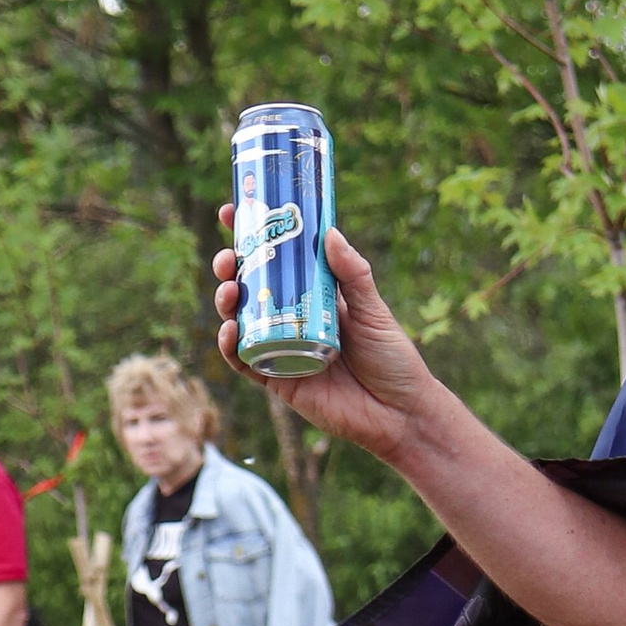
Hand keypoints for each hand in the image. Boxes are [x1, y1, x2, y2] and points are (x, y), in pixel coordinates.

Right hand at [212, 211, 449, 468]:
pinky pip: (245, 362)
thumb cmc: (392, 359)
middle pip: (250, 287)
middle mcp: (292, 318)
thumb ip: (354, 275)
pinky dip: (231, 347)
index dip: (250, 236)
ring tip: (229, 291)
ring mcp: (282, 348)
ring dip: (226, 303)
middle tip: (228, 259)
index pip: (276, 259)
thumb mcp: (374, 312)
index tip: (231, 212)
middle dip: (230, 269)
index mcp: (313, 294)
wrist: (399, 413)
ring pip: (241, 321)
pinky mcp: (278, 381)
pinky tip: (229, 331)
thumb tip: (329, 233)